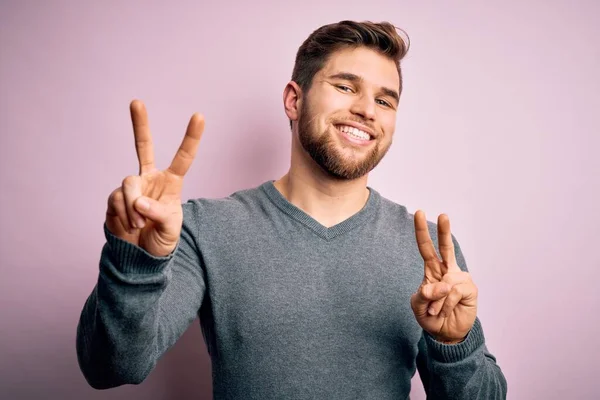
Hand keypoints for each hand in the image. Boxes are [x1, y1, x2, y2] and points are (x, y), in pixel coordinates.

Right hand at [105, 100, 204, 256]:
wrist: (140, 256)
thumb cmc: (161, 238)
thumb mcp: (170, 229)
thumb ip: (159, 214)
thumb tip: (139, 203)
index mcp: (171, 183)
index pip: (183, 158)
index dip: (191, 137)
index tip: (199, 116)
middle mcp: (150, 179)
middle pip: (143, 146)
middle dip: (139, 124)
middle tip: (136, 102)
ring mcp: (131, 187)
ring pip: (128, 183)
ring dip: (133, 208)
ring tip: (138, 225)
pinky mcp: (114, 197)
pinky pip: (117, 199)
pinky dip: (123, 215)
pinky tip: (128, 226)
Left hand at [410, 211, 477, 343]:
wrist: (445, 333)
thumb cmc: (430, 316)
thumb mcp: (418, 305)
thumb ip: (424, 294)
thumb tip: (440, 285)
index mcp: (433, 270)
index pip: (427, 248)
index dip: (422, 231)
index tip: (419, 212)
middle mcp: (448, 270)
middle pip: (446, 247)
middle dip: (444, 231)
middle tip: (443, 215)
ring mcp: (460, 278)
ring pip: (445, 283)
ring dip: (437, 302)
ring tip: (437, 311)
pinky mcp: (470, 289)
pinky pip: (453, 293)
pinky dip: (446, 305)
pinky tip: (447, 311)